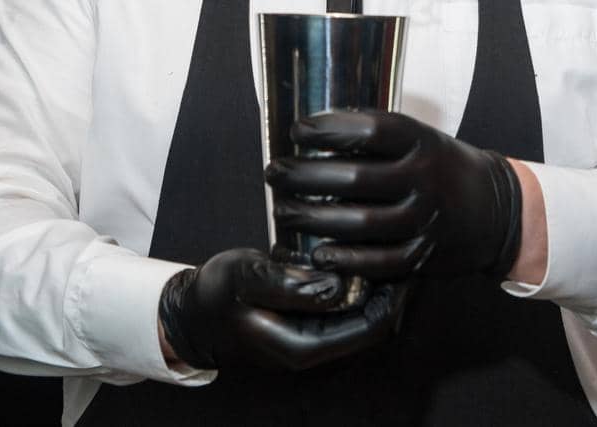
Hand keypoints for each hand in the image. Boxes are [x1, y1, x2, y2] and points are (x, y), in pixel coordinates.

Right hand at [158, 248, 407, 371]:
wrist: (194, 315)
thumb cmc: (218, 295)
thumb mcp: (247, 279)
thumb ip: (292, 285)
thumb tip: (339, 285)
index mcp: (305, 348)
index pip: (374, 326)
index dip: (395, 291)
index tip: (402, 252)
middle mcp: (317, 354)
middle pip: (378, 325)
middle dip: (394, 286)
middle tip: (402, 242)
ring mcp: (317, 344)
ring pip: (368, 318)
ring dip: (380, 286)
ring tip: (385, 246)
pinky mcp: (314, 330)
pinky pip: (352, 313)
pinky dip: (363, 287)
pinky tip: (360, 258)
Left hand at [265, 111, 521, 280]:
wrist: (494, 209)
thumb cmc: (440, 166)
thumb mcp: (420, 138)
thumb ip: (377, 137)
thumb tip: (314, 129)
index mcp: (421, 142)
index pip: (368, 131)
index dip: (327, 129)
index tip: (298, 131)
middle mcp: (425, 179)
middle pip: (354, 178)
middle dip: (305, 177)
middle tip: (276, 173)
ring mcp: (425, 220)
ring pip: (360, 222)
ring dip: (313, 218)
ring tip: (283, 211)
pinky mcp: (423, 255)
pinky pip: (379, 261)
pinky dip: (344, 258)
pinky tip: (316, 252)